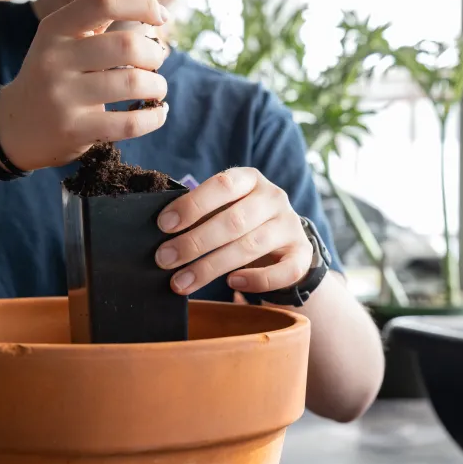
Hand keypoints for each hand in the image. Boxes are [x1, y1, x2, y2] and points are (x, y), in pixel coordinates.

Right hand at [0, 0, 170, 170]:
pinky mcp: (74, 130)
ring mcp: (62, 96)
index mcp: (54, 28)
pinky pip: (128, 123)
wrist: (14, 126)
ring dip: (158, 86)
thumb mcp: (68, 38)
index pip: (103, 1)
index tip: (161, 16)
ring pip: (132, 83)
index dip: (142, 4)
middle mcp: (55, 59)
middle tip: (158, 61)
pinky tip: (158, 112)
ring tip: (157, 88)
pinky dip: (154, 117)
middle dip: (155, 53)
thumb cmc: (53, 75)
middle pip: (126, 45)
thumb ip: (103, 12)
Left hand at [154, 168, 313, 295]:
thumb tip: (160, 236)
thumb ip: (199, 215)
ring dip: (211, 267)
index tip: (163, 225)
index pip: (222, 185)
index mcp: (250, 179)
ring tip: (181, 281)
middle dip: (194, 242)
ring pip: (250, 246)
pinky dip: (256, 280)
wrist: (285, 244)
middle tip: (164, 259)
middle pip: (233, 220)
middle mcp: (273, 198)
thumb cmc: (241, 224)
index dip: (192, 205)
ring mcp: (290, 226)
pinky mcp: (302, 254)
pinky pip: (282, 271)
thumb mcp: (223, 209)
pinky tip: (232, 284)